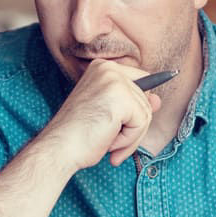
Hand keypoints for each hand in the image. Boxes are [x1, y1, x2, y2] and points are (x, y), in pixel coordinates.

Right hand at [38, 59, 161, 170]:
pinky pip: (142, 123)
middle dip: (132, 127)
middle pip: (145, 100)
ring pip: (146, 114)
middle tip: (109, 140)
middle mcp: (109, 69)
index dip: (137, 107)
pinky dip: (129, 140)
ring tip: (107, 142)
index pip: (141, 83)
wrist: (58, 148)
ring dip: (130, 136)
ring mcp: (115, 81)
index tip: (118, 124)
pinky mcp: (121, 97)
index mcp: (103, 68)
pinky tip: (108, 142)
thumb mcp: (108, 114)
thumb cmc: (78, 135)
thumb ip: (133, 104)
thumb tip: (157, 100)